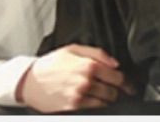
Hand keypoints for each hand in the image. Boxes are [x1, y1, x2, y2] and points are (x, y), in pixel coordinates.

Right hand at [16, 44, 133, 111]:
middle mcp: (86, 81)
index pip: (117, 76)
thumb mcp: (74, 49)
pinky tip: (96, 102)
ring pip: (105, 102)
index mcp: (89, 65)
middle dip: (118, 92)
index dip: (127, 82)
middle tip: (120, 92)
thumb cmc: (51, 64)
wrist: (30, 81)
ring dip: (109, 100)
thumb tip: (115, 62)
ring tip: (108, 97)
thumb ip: (98, 53)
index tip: (130, 86)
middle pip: (113, 91)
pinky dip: (98, 107)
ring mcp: (79, 97)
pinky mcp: (72, 108)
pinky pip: (93, 110)